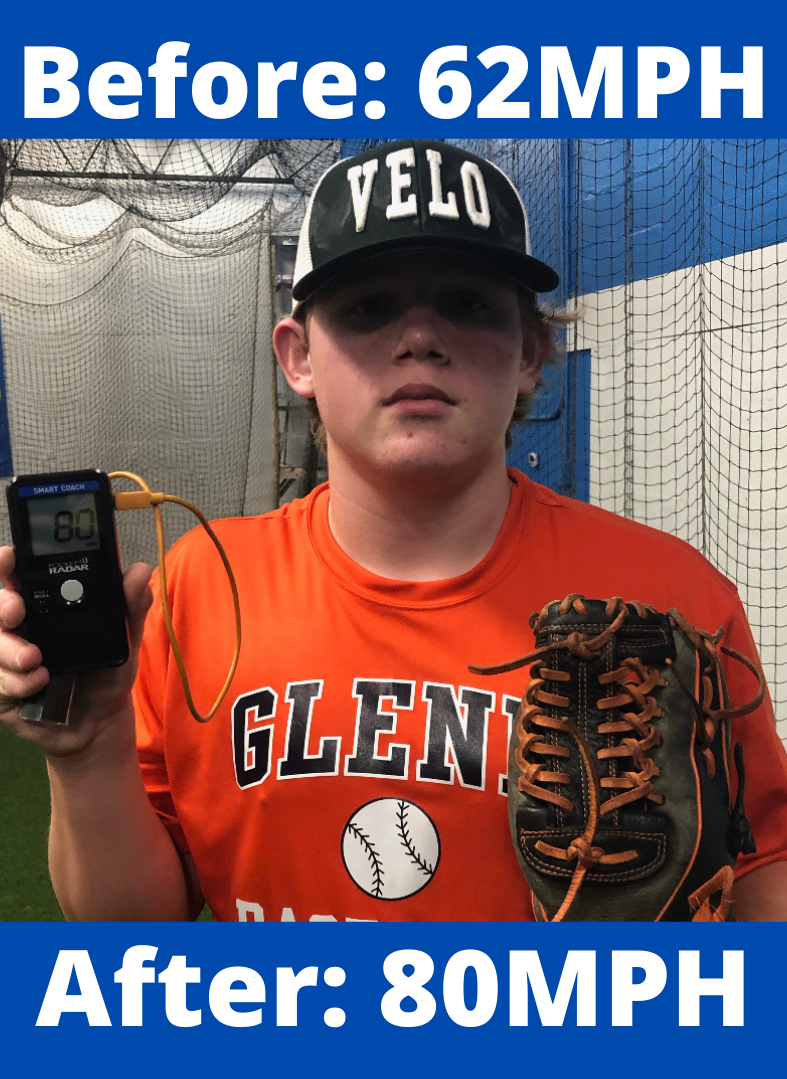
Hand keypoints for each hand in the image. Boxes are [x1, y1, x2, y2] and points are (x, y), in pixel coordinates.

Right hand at [0, 545, 153, 759]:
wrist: (101, 720)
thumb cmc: (107, 671)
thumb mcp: (125, 637)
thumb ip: (131, 605)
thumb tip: (139, 571)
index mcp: (47, 606)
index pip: (20, 576)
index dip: (8, 563)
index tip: (9, 557)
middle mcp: (23, 627)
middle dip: (3, 605)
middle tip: (17, 612)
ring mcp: (9, 657)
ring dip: (10, 651)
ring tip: (36, 661)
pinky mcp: (4, 688)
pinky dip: (18, 682)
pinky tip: (40, 684)